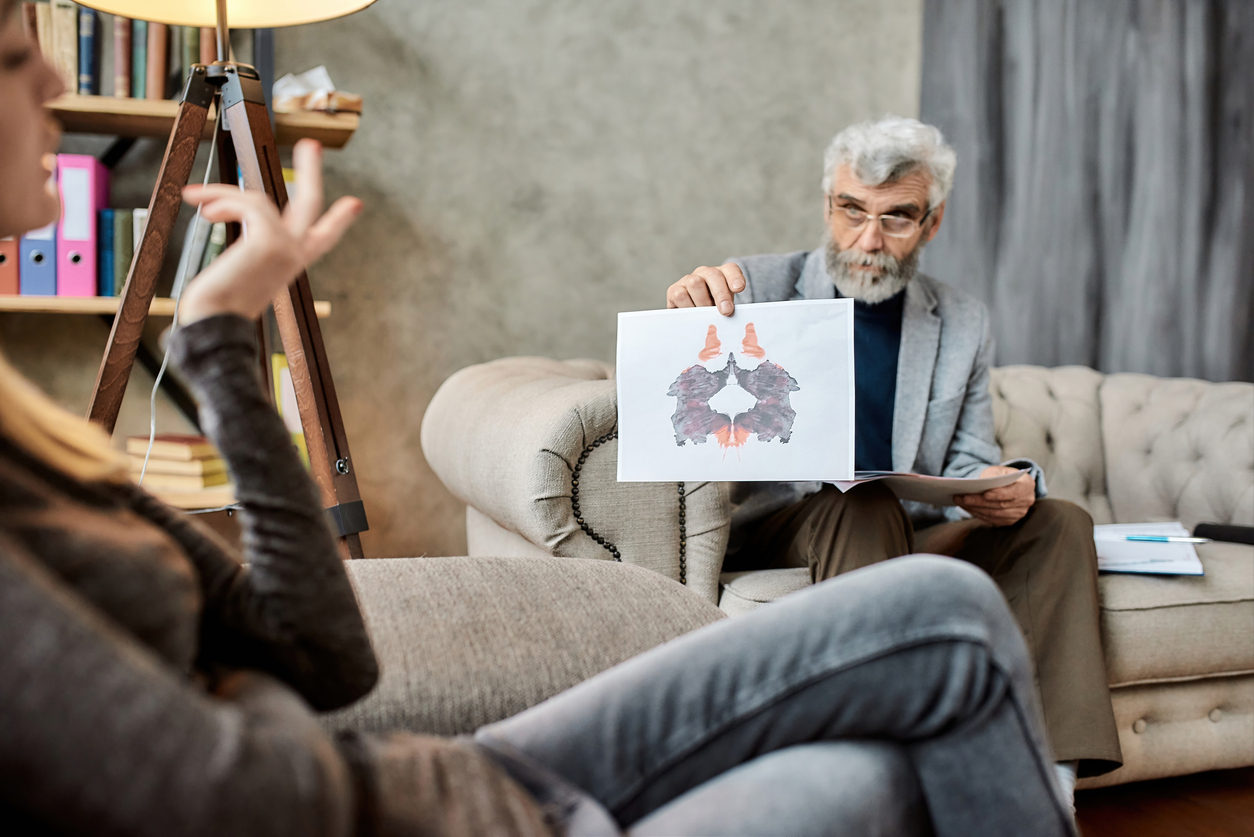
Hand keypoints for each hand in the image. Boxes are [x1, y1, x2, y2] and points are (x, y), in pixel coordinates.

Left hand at [177, 139, 363, 322]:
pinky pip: (245, 203)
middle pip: (311, 205)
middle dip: (310, 171)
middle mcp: (294, 255)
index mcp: (290, 265)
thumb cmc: (217, 307)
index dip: (338, 220)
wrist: (214, 325)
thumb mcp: (237, 273)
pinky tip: (205, 211)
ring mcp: (285, 247)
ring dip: (222, 194)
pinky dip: (219, 201)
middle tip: (311, 145)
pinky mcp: (269, 239)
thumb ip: (244, 250)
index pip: (322, 239)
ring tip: (197, 198)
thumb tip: (218, 214)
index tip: (354, 204)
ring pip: (258, 200)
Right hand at [666, 263, 746, 315]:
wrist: (694, 317)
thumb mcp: (725, 308)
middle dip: (720, 294)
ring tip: (705, 315)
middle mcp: (704, 273)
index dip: (735, 277)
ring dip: (702, 302)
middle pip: (713, 275)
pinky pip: (680, 295)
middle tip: (726, 311)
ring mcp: (688, 279)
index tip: (739, 289)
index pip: (731, 269)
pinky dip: (687, 307)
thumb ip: (729, 307)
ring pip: (695, 283)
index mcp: (722, 274)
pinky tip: (692, 315)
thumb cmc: (713, 312)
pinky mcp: (674, 290)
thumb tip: (729, 314)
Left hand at [955, 465, 1034, 526]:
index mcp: (1027, 485)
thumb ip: (992, 475)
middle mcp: (1026, 501)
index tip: (985, 494)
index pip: (1014, 492)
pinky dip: (978, 514)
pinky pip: (993, 520)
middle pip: (1001, 505)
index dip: (999, 494)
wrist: (1008, 485)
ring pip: (995, 514)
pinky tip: (967, 508)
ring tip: (960, 502)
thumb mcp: (998, 470)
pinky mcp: (1010, 521)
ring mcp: (1019, 513)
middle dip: (980, 501)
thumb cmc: (1002, 475)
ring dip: (976, 509)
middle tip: (962, 497)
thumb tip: (981, 484)